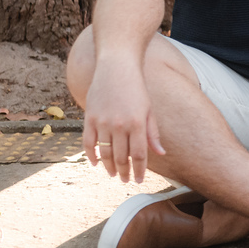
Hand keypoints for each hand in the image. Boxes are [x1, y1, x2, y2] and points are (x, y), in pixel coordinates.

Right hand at [82, 55, 164, 183]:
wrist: (117, 67)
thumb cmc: (136, 88)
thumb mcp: (149, 110)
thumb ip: (153, 133)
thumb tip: (160, 154)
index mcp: (138, 124)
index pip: (140, 155)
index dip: (140, 170)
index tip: (139, 180)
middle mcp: (120, 125)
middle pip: (122, 157)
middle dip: (125, 172)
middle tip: (126, 180)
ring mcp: (103, 122)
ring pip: (105, 153)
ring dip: (109, 167)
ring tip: (113, 174)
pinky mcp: (89, 118)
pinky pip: (88, 143)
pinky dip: (91, 155)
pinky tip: (96, 163)